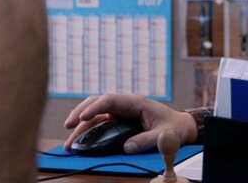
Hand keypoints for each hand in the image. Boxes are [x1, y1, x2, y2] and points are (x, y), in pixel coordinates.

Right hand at [63, 93, 197, 153]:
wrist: (179, 126)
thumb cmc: (173, 127)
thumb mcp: (164, 135)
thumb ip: (146, 140)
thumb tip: (127, 147)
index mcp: (135, 102)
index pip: (109, 100)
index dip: (94, 108)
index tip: (82, 118)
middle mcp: (124, 105)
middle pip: (96, 103)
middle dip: (80, 113)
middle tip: (67, 126)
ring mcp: (119, 112)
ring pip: (94, 114)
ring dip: (80, 126)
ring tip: (69, 142)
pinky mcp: (117, 121)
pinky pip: (99, 123)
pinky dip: (87, 131)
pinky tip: (79, 141)